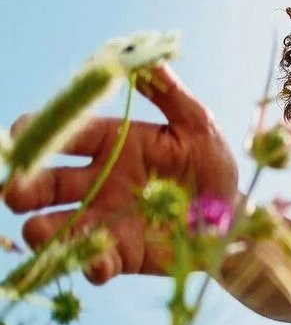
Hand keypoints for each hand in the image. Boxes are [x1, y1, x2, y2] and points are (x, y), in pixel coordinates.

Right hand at [3, 65, 239, 283]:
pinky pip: (94, 263)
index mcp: (111, 144)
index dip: (37, 133)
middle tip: (15, 193)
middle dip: (24, 187)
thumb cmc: (214, 167)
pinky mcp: (119, 253)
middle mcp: (96, 181)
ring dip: (41, 230)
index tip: (22, 136)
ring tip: (39, 233)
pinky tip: (97, 266)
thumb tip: (147, 58)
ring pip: (54, 226)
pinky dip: (90, 265)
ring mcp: (104, 219)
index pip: (63, 135)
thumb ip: (171, 96)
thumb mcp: (199, 127)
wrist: (235, 219)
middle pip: (44, 183)